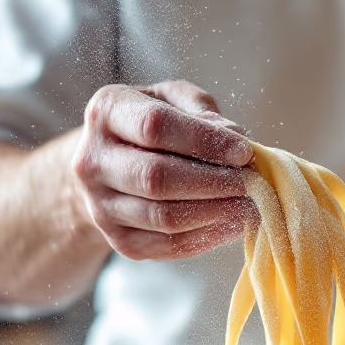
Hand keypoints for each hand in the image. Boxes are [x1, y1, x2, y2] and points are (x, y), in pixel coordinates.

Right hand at [72, 80, 255, 259]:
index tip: (244, 151)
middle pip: (157, 178)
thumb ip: (200, 109)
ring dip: (216, 212)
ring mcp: (100, 206)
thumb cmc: (151, 124)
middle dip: (214, 182)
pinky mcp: (118, 241)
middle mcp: (92, 161)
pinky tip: (233, 224)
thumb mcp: (172, 98)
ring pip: (164, 217)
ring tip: (249, 204)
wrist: (112, 166)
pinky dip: (208, 237)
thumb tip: (232, 136)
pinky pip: (168, 245)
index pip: (154, 126)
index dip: (204, 140)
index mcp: (106, 112)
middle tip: (252, 182)